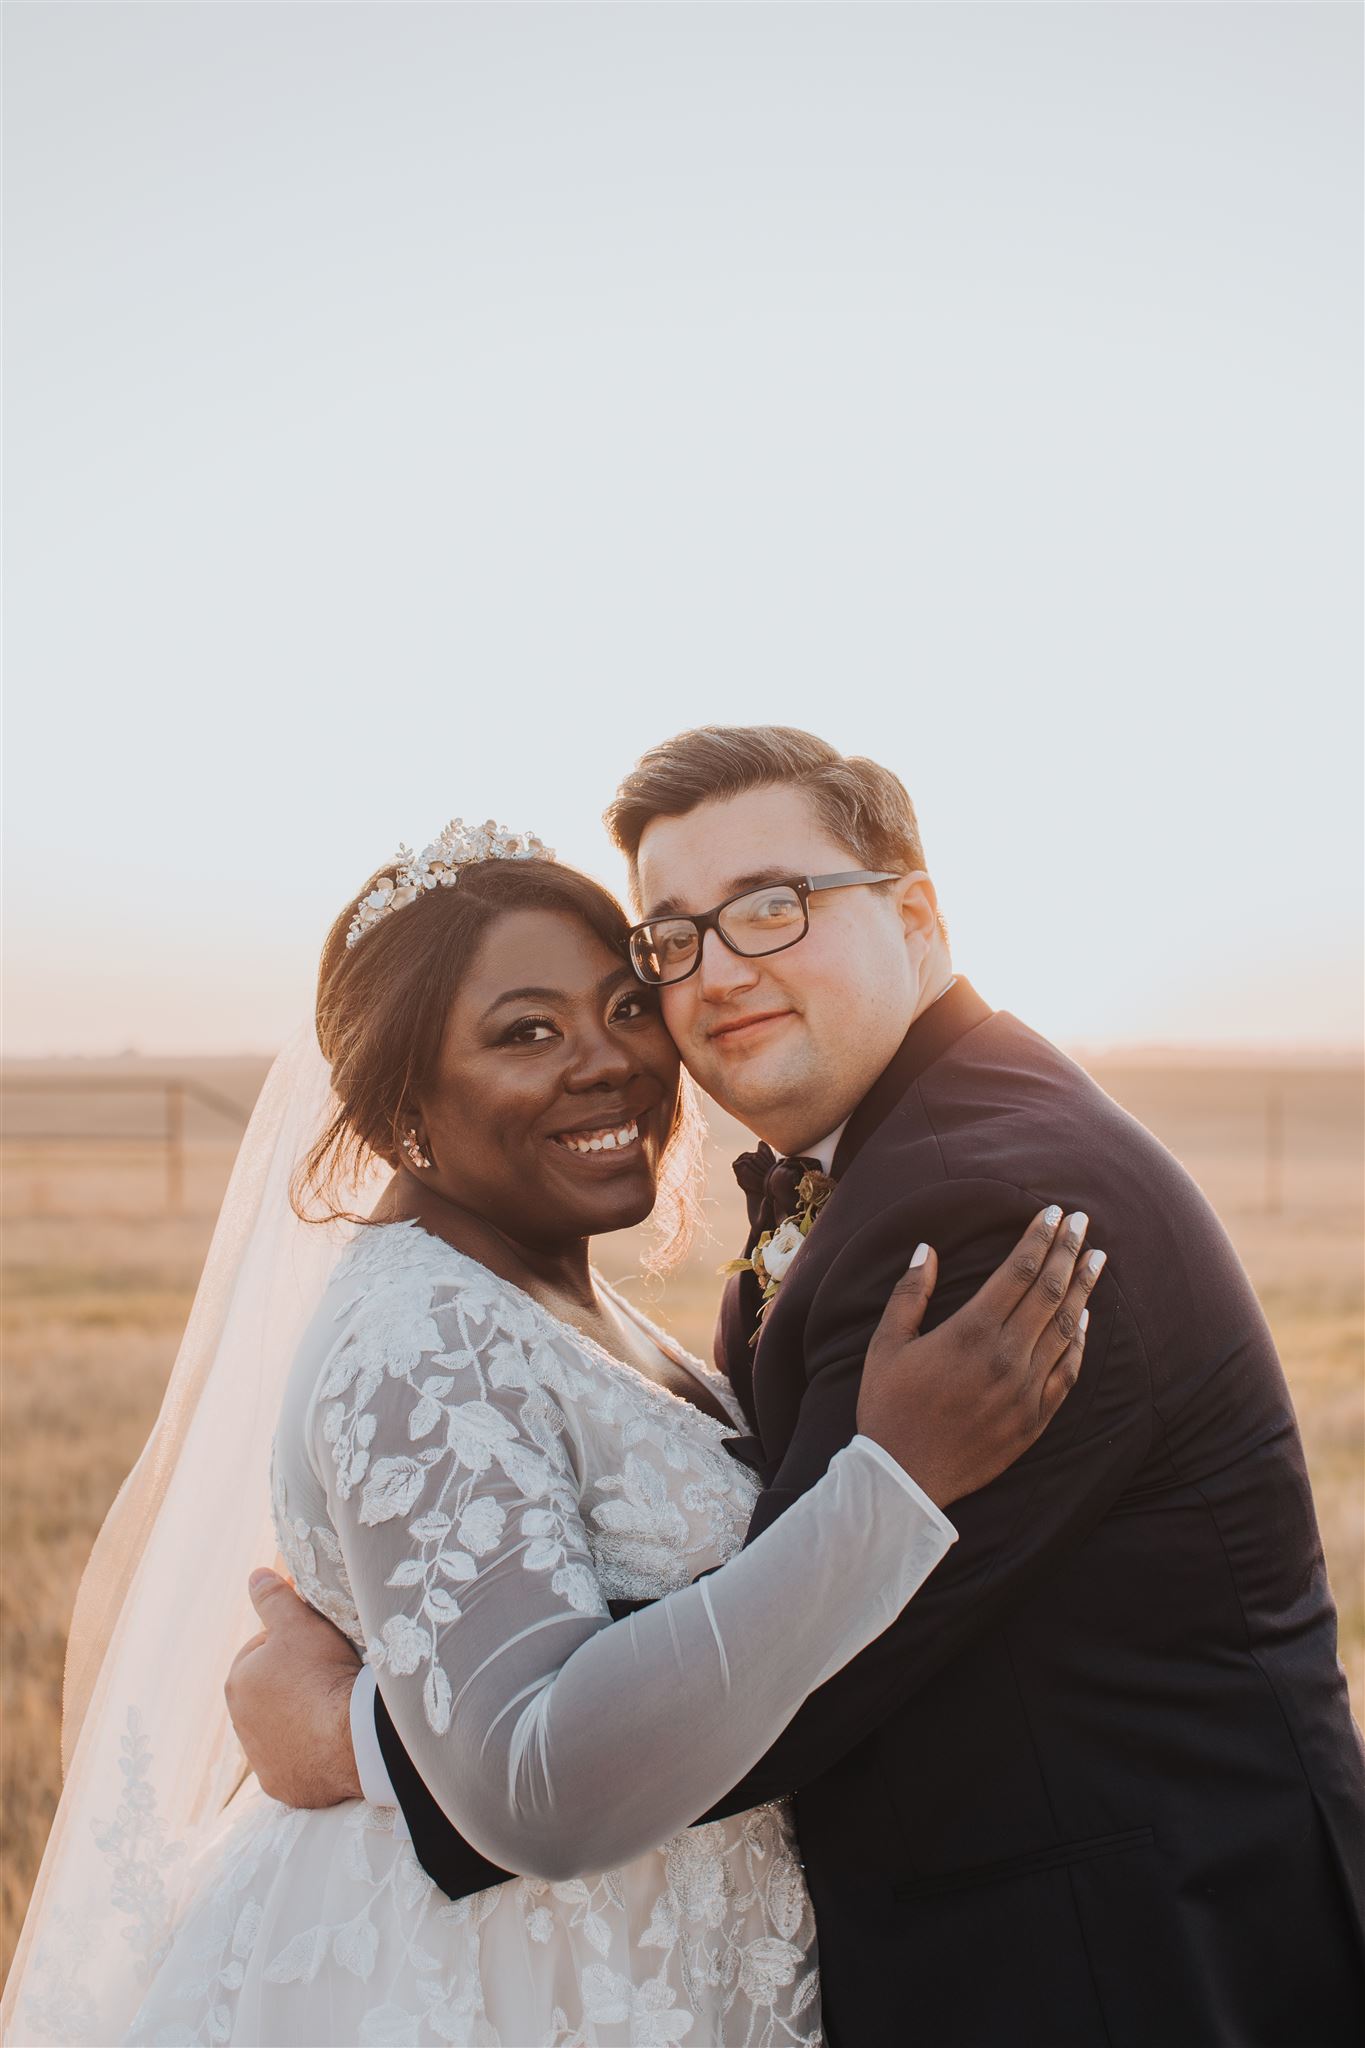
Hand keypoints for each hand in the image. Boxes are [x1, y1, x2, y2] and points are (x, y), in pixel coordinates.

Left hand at [224, 1568, 363, 1806]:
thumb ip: (274, 1598)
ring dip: (300, 1716)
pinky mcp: (283, 1786)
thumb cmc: (322, 1674)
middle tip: (328, 1673)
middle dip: (291, 1681)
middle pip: (269, 1692)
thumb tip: (255, 1576)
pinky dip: (310, 1751)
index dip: (291, 1642)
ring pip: (280, 1728)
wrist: (350, 1738)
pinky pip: (295, 1762)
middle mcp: (240, 1725)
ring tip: (332, 1705)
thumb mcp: (299, 1624)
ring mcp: (262, 1761)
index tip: (319, 1643)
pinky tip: (331, 1739)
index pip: (262, 1652)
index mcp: (238, 1682)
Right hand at [856, 1206, 1104, 1506]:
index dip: (1039, 1238)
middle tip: (1083, 1222)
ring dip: (1084, 1288)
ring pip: (1066, 1327)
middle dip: (1068, 1251)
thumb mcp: (886, 1345)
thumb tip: (927, 1250)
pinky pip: (1067, 1371)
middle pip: (1048, 1291)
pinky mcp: (1035, 1418)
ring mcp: (1026, 1389)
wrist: (904, 1479)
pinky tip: (1084, 1317)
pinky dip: (1080, 1340)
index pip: (1018, 1271)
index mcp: (970, 1332)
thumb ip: (909, 1294)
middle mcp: (1006, 1356)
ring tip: (1098, 1259)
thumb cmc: (888, 1407)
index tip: (1054, 1213)